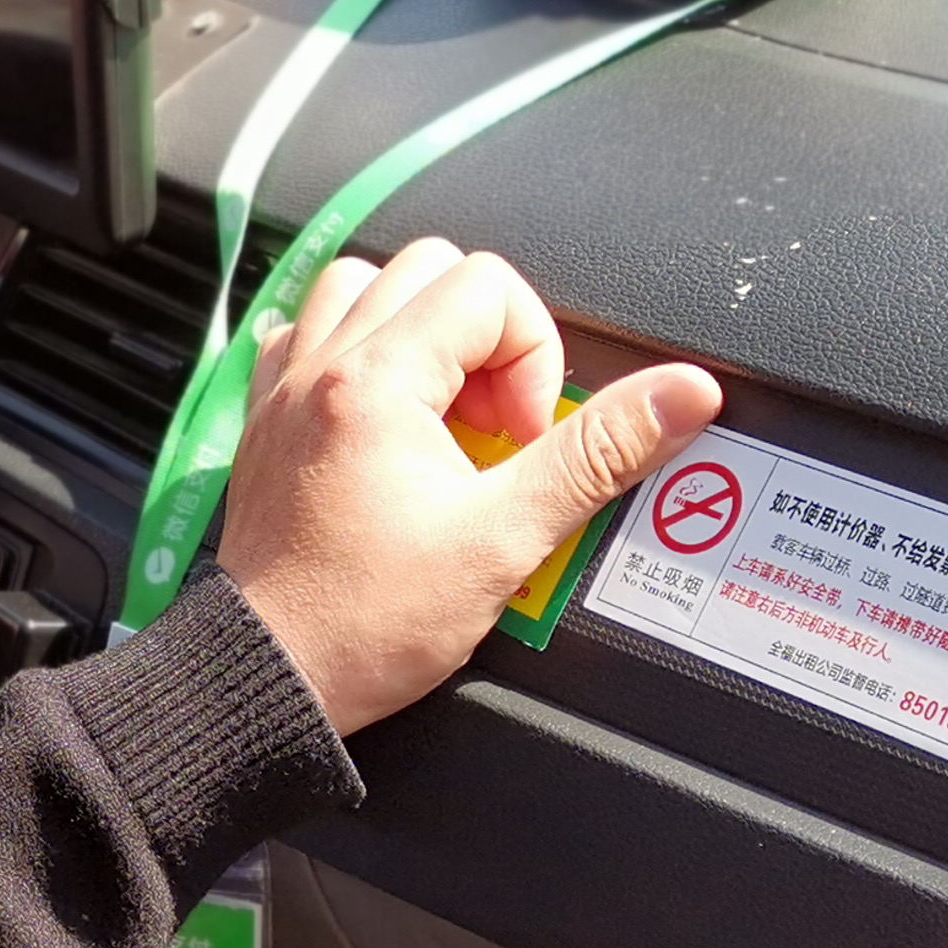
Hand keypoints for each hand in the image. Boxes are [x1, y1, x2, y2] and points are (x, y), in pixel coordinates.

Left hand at [214, 240, 719, 732]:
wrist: (268, 678)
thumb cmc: (365, 623)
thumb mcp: (505, 539)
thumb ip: (597, 454)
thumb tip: (681, 394)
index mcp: (377, 380)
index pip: (487, 287)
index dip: (532, 357)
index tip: (526, 438)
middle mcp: (320, 368)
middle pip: (427, 270)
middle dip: (484, 337)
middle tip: (495, 426)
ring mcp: (284, 392)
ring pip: (359, 288)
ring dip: (417, 331)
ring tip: (443, 413)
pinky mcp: (266, 424)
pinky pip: (307, 336)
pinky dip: (353, 353)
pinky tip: (382, 416)